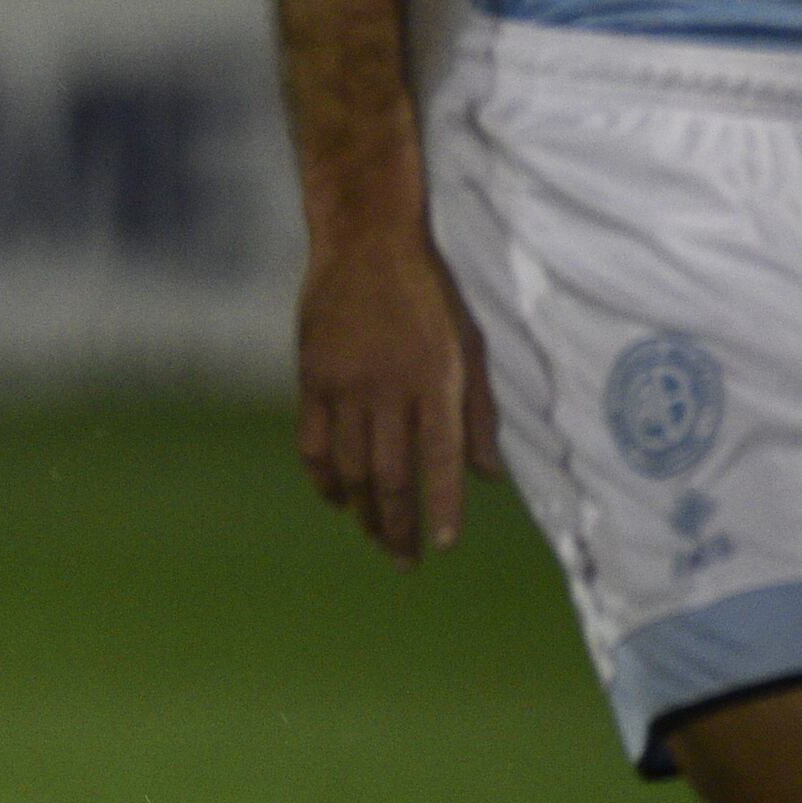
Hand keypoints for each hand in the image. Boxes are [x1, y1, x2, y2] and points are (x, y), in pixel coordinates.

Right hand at [294, 211, 494, 565]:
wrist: (366, 241)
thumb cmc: (429, 293)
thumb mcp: (472, 345)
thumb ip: (480, 413)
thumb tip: (489, 476)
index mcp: (438, 380)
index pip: (442, 459)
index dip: (443, 507)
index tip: (443, 545)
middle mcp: (390, 388)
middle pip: (390, 475)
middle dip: (399, 525)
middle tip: (405, 560)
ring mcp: (345, 384)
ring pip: (350, 466)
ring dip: (362, 510)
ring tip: (374, 536)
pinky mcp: (312, 377)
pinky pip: (313, 442)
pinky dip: (323, 477)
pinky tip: (334, 497)